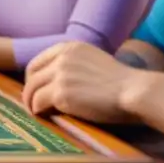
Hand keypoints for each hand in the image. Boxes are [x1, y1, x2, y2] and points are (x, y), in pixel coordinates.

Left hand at [22, 41, 143, 122]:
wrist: (134, 91)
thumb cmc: (120, 82)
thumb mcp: (93, 61)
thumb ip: (74, 64)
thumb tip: (56, 80)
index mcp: (69, 47)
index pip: (38, 61)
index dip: (33, 77)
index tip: (35, 88)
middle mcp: (62, 58)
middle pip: (32, 74)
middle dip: (29, 89)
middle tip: (32, 103)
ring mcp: (60, 75)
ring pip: (32, 89)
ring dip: (31, 102)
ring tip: (36, 112)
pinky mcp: (61, 94)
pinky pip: (38, 102)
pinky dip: (37, 110)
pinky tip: (44, 116)